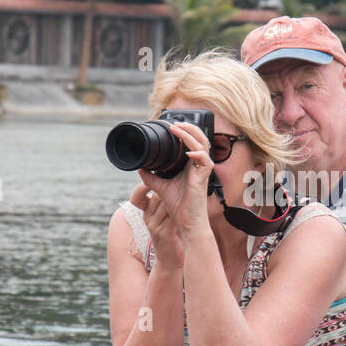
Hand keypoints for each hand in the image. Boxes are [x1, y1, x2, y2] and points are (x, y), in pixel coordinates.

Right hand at [129, 179, 183, 268]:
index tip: (154, 180)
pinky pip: (171, 217)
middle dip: (166, 188)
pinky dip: (178, 210)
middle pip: (155, 196)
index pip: (137, 197)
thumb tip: (170, 183)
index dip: (143, 187)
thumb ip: (164, 203)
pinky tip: (186, 206)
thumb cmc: (171, 237)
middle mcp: (148, 219)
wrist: (170, 261)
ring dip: (174, 197)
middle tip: (176, 178)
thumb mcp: (164, 219)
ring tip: (183, 189)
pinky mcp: (164, 233)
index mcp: (146, 213)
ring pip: (164, 205)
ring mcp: (154, 227)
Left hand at [132, 122, 215, 242]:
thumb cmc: (178, 206)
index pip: (193, 142)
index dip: (185, 131)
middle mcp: (198, 166)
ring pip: (203, 145)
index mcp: (191, 165)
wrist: (186, 222)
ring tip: (178, 129)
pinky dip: (197, 153)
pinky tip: (188, 152)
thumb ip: (151, 176)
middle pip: (201, 138)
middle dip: (189, 128)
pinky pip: (205, 161)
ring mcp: (202, 171)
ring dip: (190, 135)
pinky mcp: (204, 179)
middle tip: (175, 123)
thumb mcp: (160, 187)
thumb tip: (140, 167)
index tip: (171, 126)